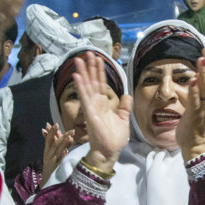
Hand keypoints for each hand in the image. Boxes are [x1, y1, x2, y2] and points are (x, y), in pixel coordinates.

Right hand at [40, 123, 74, 185]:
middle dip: (60, 134)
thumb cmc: (52, 170)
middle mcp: (48, 156)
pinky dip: (64, 152)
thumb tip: (68, 138)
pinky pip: (60, 158)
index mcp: (47, 152)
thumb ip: (60, 148)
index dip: (51, 132)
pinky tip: (68, 148)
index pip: (48, 140)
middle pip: (54, 143)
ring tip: (70, 135)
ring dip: (63, 141)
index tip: (55, 124)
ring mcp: (52, 162)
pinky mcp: (56, 167)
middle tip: (68, 128)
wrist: (47, 184)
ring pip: (57, 149)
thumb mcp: (54, 157)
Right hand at [72, 52, 130, 172]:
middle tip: (88, 53)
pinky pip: (84, 97)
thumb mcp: (123, 120)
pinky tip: (77, 76)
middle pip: (92, 81)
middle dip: (90, 67)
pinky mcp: (89, 113)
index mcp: (104, 104)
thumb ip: (124, 107)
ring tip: (79, 60)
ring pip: (87, 86)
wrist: (109, 151)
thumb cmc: (115, 138)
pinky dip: (81, 86)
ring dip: (83, 72)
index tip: (99, 59)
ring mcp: (91, 107)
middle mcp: (96, 103)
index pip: (101, 84)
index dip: (100, 72)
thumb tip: (127, 95)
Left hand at [177, 48, 204, 160]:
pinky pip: (195, 101)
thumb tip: (190, 83)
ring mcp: (203, 109)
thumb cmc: (195, 126)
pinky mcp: (194, 116)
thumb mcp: (196, 106)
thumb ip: (194, 94)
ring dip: (204, 73)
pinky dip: (194, 90)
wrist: (196, 147)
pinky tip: (193, 79)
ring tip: (202, 59)